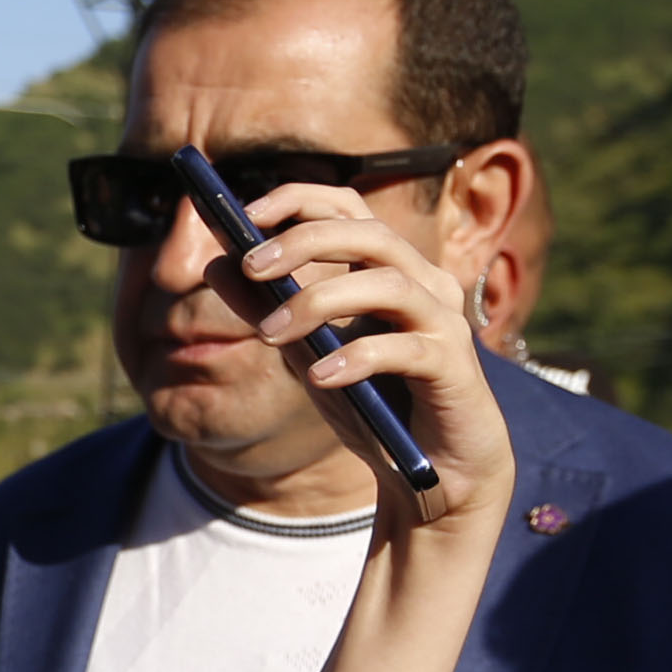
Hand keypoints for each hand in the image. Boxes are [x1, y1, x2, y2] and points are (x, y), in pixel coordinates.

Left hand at [209, 185, 517, 532]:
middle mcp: (424, 283)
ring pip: (388, 284)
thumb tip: (216, 262)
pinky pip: (406, 348)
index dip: (300, 200)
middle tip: (249, 266)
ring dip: (321, 301)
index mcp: (387, 270)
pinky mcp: (455, 366)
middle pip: (369, 234)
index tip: (245, 213)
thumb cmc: (369, 401)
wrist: (429, 470)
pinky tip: (318, 377)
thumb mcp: (303, 353)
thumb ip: (265, 309)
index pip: (348, 211)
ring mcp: (443, 322)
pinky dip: (358, 357)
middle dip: (304, 242)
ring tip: (269, 336)